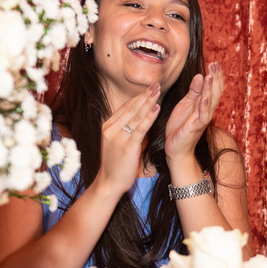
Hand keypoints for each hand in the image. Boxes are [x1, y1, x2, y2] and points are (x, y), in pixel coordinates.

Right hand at [97, 83, 160, 197]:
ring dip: (148, 102)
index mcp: (108, 126)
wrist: (109, 183)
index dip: (138, 97)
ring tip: (158, 91)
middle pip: (131, 108)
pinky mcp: (127, 145)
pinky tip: (157, 108)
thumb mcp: (118, 144)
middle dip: (145, 95)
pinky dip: (149, 116)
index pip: (125, 107)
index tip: (149, 88)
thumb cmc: (116, 165)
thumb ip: (126, 131)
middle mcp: (111, 128)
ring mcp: (118, 136)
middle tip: (156, 84)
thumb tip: (140, 120)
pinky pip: (140, 127)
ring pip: (136, 115)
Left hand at [165, 62, 223, 164]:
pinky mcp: (194, 127)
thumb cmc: (180, 127)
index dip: (215, 76)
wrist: (176, 149)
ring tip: (210, 76)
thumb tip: (200, 75)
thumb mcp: (186, 105)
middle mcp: (206, 111)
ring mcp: (202, 119)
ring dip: (210, 89)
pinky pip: (202, 116)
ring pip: (210, 102)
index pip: (213, 88)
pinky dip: (203, 107)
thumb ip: (194, 91)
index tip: (214, 63)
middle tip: (215, 64)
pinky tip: (204, 98)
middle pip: (215, 92)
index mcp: (204, 105)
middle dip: (215, 78)